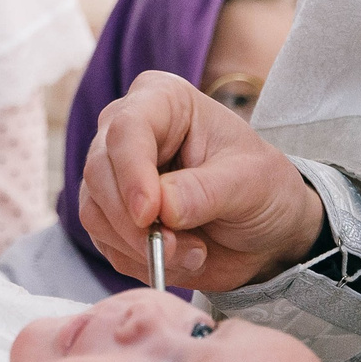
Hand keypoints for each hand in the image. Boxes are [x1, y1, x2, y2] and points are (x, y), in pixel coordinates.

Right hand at [80, 71, 323, 290]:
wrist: (266, 231)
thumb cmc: (262, 188)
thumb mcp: (250, 183)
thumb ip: (205, 191)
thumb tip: (161, 206)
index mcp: (163, 101)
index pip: (127, 128)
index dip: (132, 173)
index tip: (149, 215)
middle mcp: (128, 132)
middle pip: (99, 171)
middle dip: (133, 221)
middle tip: (175, 247)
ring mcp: (116, 175)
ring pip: (94, 211)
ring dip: (139, 246)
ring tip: (194, 252)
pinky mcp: (112, 216)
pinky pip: (104, 243)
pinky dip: (139, 261)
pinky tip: (181, 258)